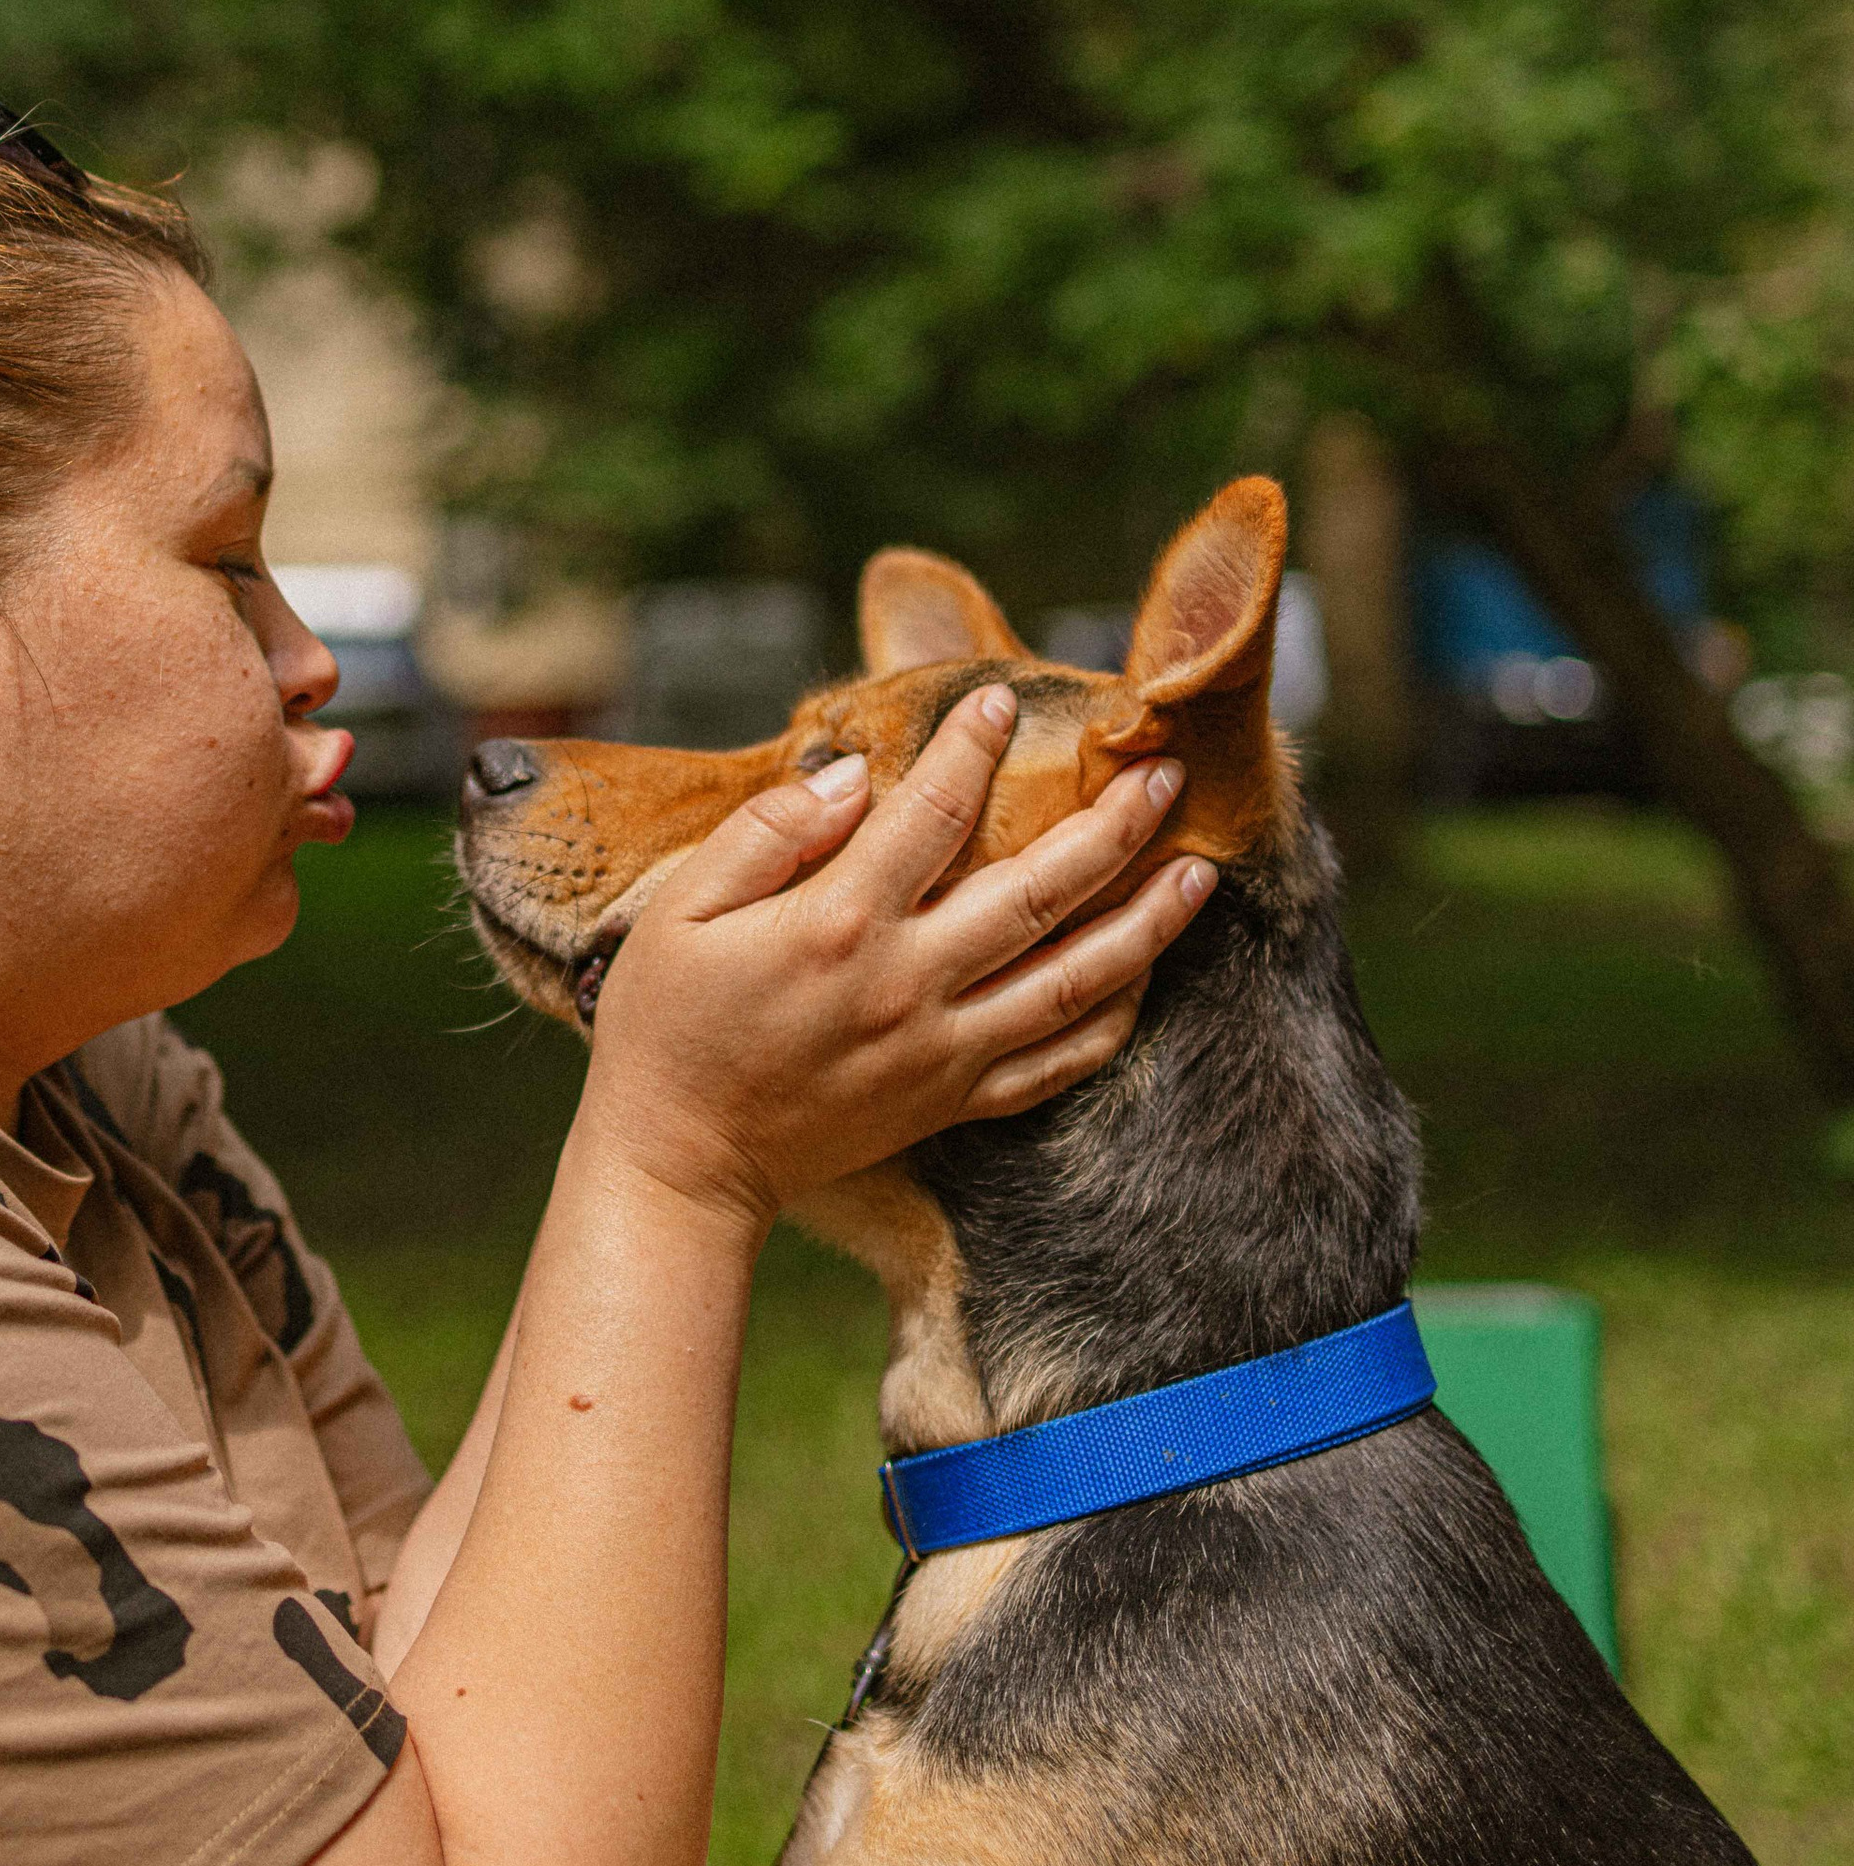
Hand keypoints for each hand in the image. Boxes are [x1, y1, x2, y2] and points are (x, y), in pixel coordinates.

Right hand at [574, 689, 1212, 1232]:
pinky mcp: (953, 1098)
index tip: (1002, 700)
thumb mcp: (679, 913)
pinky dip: (1113, 1018)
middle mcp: (908, 983)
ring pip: (1074, 980)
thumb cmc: (665, 1027)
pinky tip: (1147, 974)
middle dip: (1111, 826)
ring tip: (1199, 871)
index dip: (973, 746)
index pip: (933, 811)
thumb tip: (856, 774)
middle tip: (1162, 774)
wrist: (680, 1165)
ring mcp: (942, 1048)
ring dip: (1145, 922)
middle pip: (1039, 891)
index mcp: (838, 923)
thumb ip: (767, 833)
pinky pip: (1057, 1061)